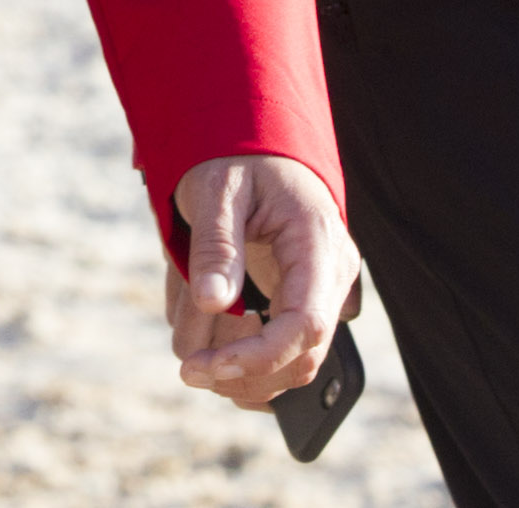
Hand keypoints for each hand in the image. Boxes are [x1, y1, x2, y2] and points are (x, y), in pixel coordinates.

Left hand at [161, 153, 363, 408]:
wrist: (254, 145)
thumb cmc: (236, 156)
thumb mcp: (216, 188)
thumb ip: (216, 245)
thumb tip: (213, 302)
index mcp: (318, 242)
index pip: (305, 324)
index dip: (258, 357)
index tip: (207, 365)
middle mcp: (329, 275)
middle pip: (300, 358)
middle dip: (242, 372)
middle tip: (189, 368)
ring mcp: (319, 293)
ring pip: (290, 364)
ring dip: (237, 367)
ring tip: (191, 336)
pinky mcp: (301, 302)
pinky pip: (278, 349)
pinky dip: (240, 355)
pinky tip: (207, 334)